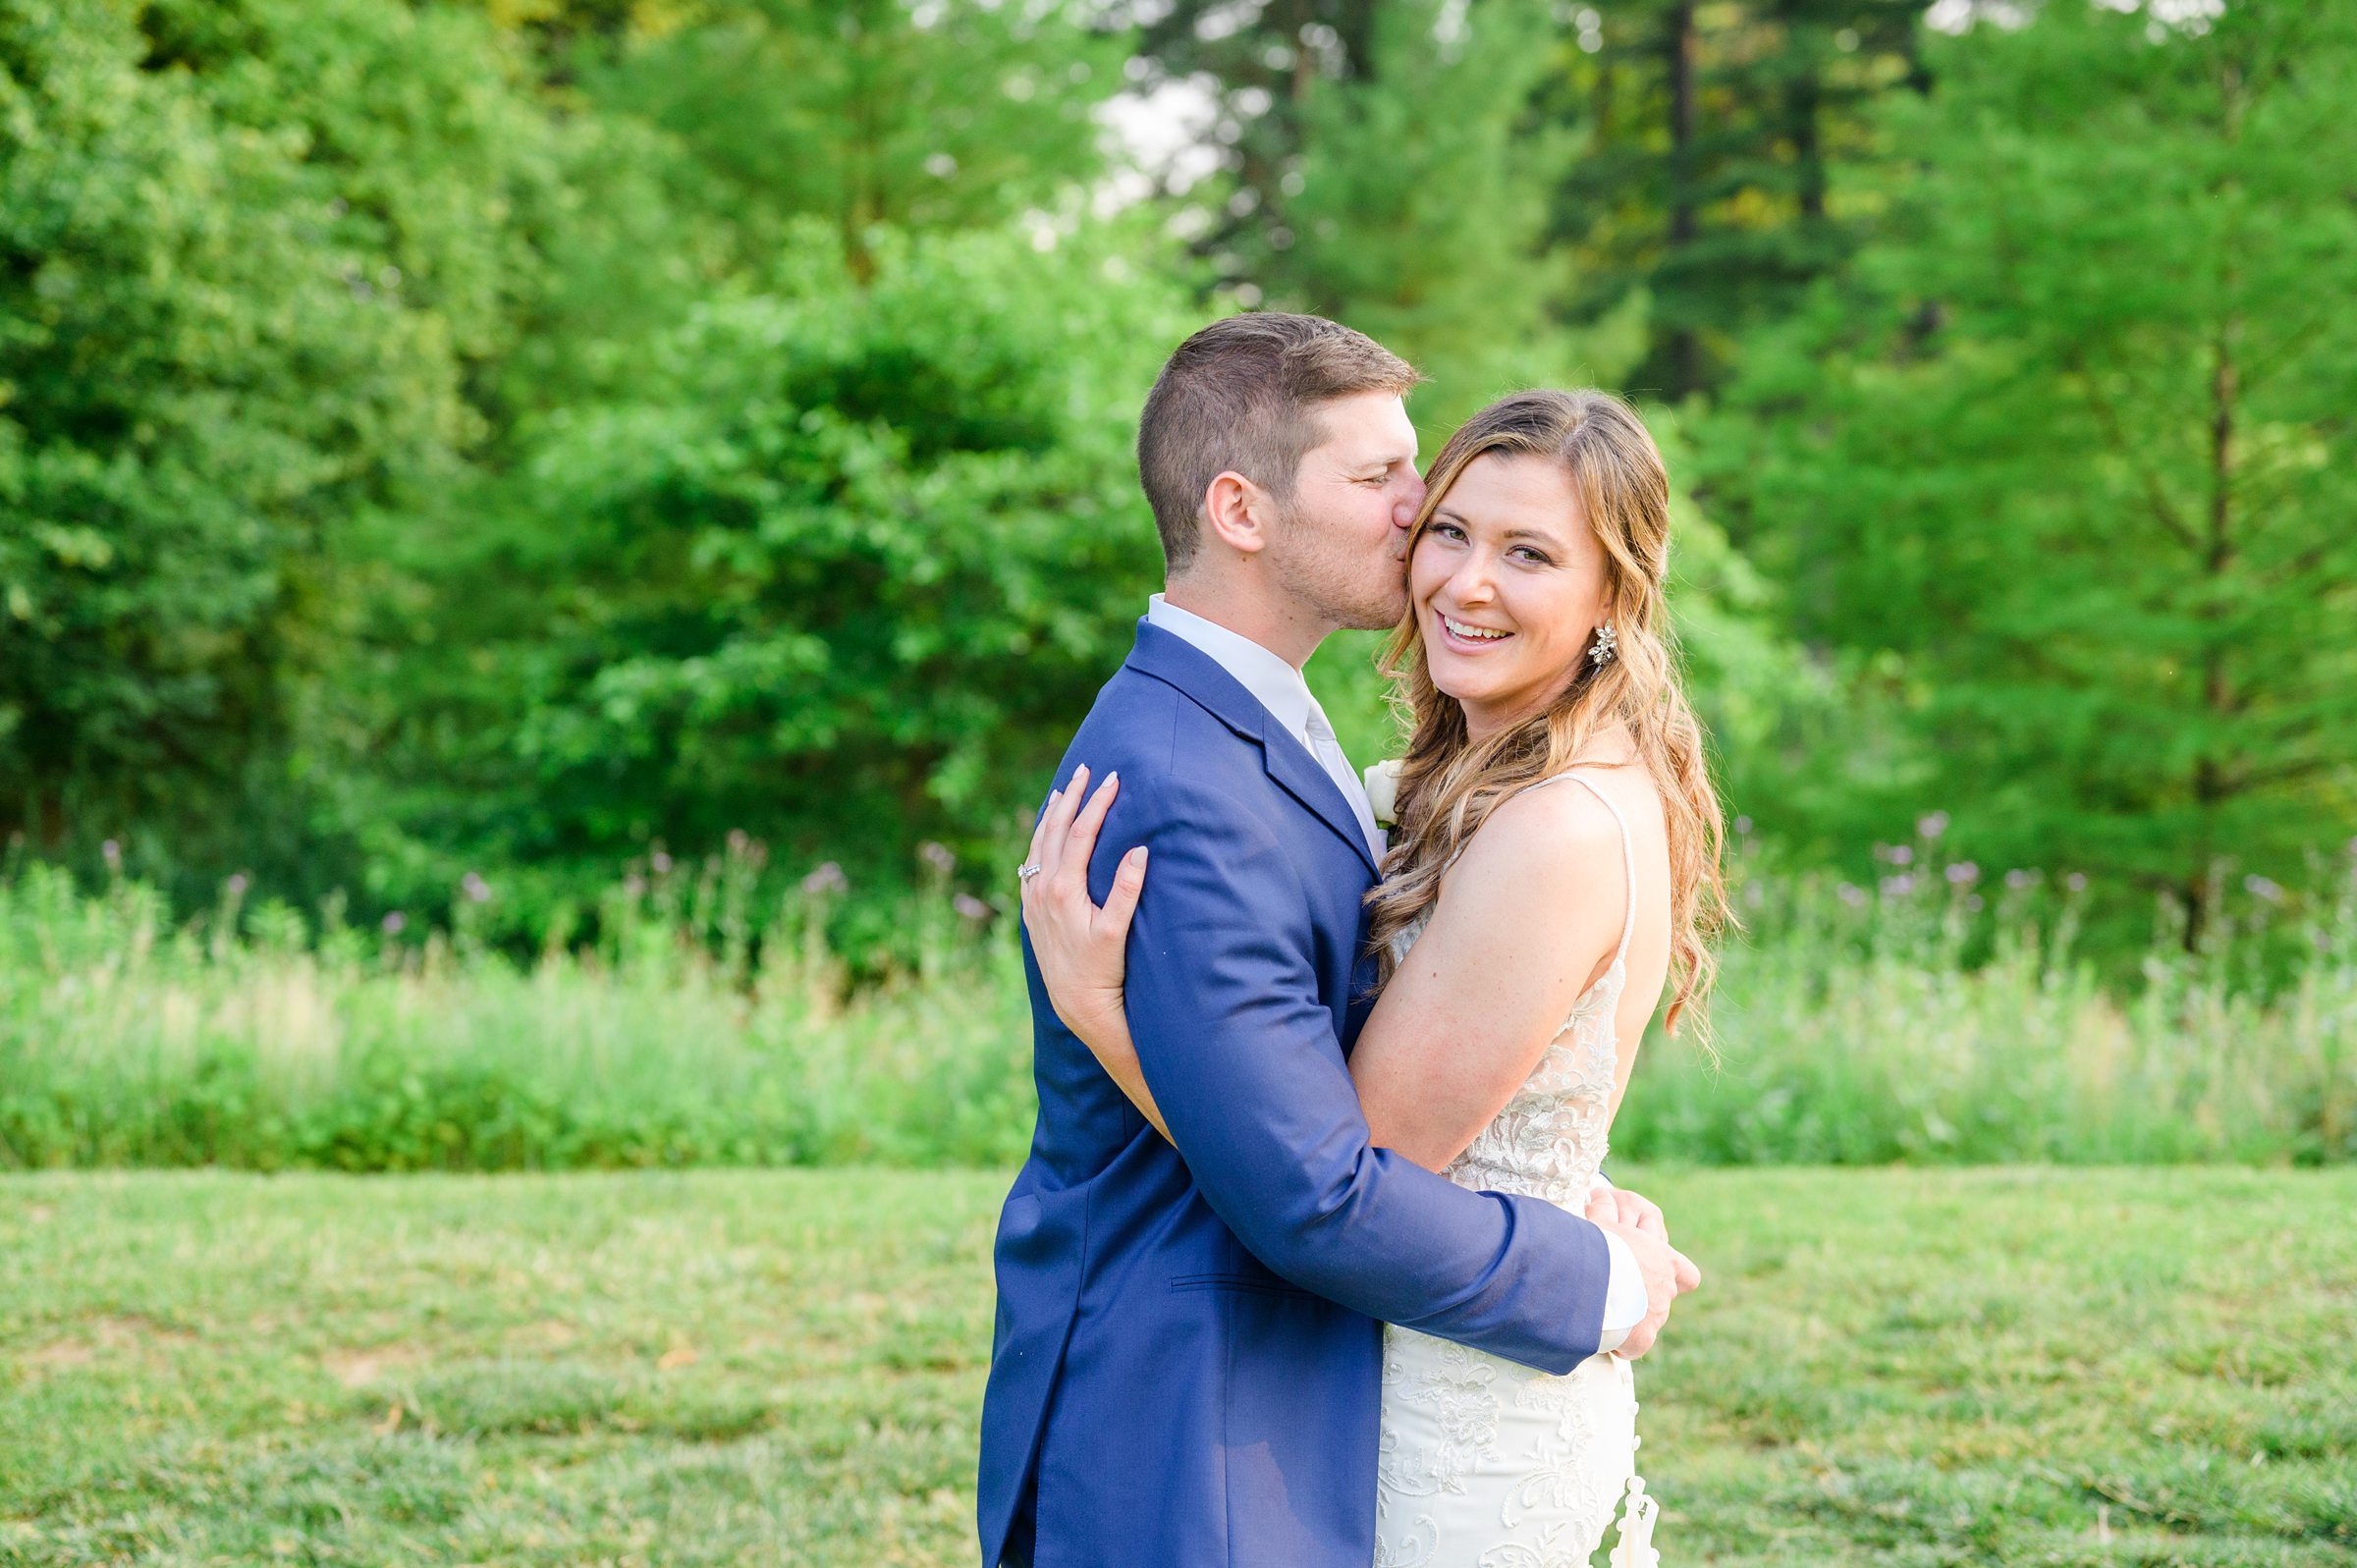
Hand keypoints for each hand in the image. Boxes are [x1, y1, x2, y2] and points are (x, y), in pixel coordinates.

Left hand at [1018, 765, 1147, 1050]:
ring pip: (1038, 843)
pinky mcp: (1031, 909)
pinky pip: (1031, 861)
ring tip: (1063, 791)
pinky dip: (1039, 838)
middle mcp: (1042, 889)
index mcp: (1063, 889)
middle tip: (1087, 770)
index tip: (1113, 779)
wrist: (1076, 1002)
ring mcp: (1033, 898)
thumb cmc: (1102, 969)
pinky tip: (1046, 832)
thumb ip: (1126, 889)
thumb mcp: (1117, 930)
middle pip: (1054, 829)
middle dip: (1071, 797)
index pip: (1080, 832)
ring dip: (1051, 814)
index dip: (1097, 803)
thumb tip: (1140, 849)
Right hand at [1586, 1192, 1700, 1360]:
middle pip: (1664, 1299)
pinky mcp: (1641, 1338)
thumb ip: (1607, 1212)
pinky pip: (1634, 1347)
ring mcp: (1657, 1316)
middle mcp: (1667, 1290)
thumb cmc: (1599, 1244)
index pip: (1687, 1275)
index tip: (1656, 1277)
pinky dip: (1623, 1345)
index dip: (1675, 1277)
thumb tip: (1600, 1194)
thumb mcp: (1604, 1220)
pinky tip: (1606, 1338)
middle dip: (1645, 1297)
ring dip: (1634, 1318)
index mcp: (1665, 1260)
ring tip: (1606, 1311)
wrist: (1595, 1275)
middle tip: (1619, 1291)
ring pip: (1650, 1321)